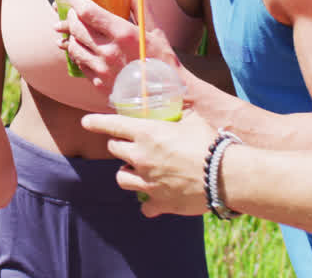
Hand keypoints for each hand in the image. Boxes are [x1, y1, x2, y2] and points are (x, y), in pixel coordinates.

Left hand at [62, 0, 178, 91]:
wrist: (166, 99)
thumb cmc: (163, 62)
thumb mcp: (155, 32)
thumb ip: (140, 7)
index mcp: (123, 34)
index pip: (88, 12)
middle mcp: (108, 51)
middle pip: (76, 27)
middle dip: (71, 15)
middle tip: (74, 10)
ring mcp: (101, 69)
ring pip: (73, 46)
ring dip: (72, 34)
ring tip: (77, 29)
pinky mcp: (98, 84)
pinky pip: (79, 64)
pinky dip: (77, 52)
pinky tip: (83, 48)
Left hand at [80, 109, 217, 217]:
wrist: (225, 176)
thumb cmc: (210, 144)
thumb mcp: (193, 120)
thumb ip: (179, 113)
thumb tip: (178, 105)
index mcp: (147, 133)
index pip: (111, 125)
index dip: (96, 122)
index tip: (86, 122)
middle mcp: (141, 157)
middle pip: (114, 150)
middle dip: (119, 146)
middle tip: (130, 147)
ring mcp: (147, 182)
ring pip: (121, 178)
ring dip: (127, 173)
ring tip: (139, 172)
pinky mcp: (158, 202)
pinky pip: (144, 206)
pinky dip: (148, 203)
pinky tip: (156, 199)